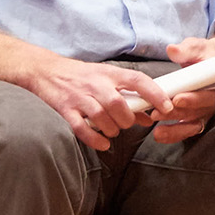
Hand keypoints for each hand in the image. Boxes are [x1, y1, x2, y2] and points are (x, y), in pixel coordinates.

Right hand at [23, 55, 170, 152]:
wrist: (46, 70)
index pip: (137, 80)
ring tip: (113, 131)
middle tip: (128, 123)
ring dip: (112, 128)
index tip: (167, 106)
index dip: (155, 93)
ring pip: (101, 116)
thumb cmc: (83, 76)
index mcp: (110, 73)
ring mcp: (79, 97)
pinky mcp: (65, 109)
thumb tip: (149, 117)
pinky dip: (94, 139)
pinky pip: (81, 127)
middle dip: (127, 118)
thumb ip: (129, 97)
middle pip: (117, 103)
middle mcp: (96, 84)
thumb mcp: (108, 79)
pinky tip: (103, 144)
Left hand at [151, 22, 214, 143]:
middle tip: (157, 113)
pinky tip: (159, 136)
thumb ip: (185, 50)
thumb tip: (172, 49)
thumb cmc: (203, 55)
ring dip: (175, 129)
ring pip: (193, 124)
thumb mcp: (196, 48)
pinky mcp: (196, 118)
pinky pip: (187, 130)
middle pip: (198, 111)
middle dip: (177, 113)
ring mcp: (206, 111)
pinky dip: (174, 135)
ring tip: (157, 132)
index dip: (193, 98)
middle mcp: (214, 100)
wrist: (210, 63)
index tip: (177, 99)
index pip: (207, 94)